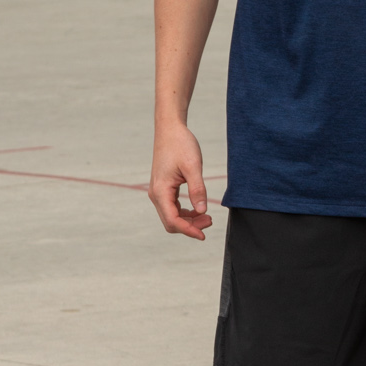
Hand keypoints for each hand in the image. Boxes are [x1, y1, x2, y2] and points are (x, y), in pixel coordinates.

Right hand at [149, 120, 211, 239]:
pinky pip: (172, 208)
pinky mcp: (163, 188)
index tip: (204, 235)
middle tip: (210, 221)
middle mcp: (156, 194)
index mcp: (160, 191)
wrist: (170, 130)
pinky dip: (185, 212)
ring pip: (171, 216)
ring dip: (188, 220)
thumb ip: (198, 189)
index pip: (173, 220)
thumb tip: (202, 211)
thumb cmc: (181, 145)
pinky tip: (198, 209)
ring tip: (208, 217)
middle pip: (171, 222)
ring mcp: (158, 192)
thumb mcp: (193, 167)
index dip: (188, 230)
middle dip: (190, 226)